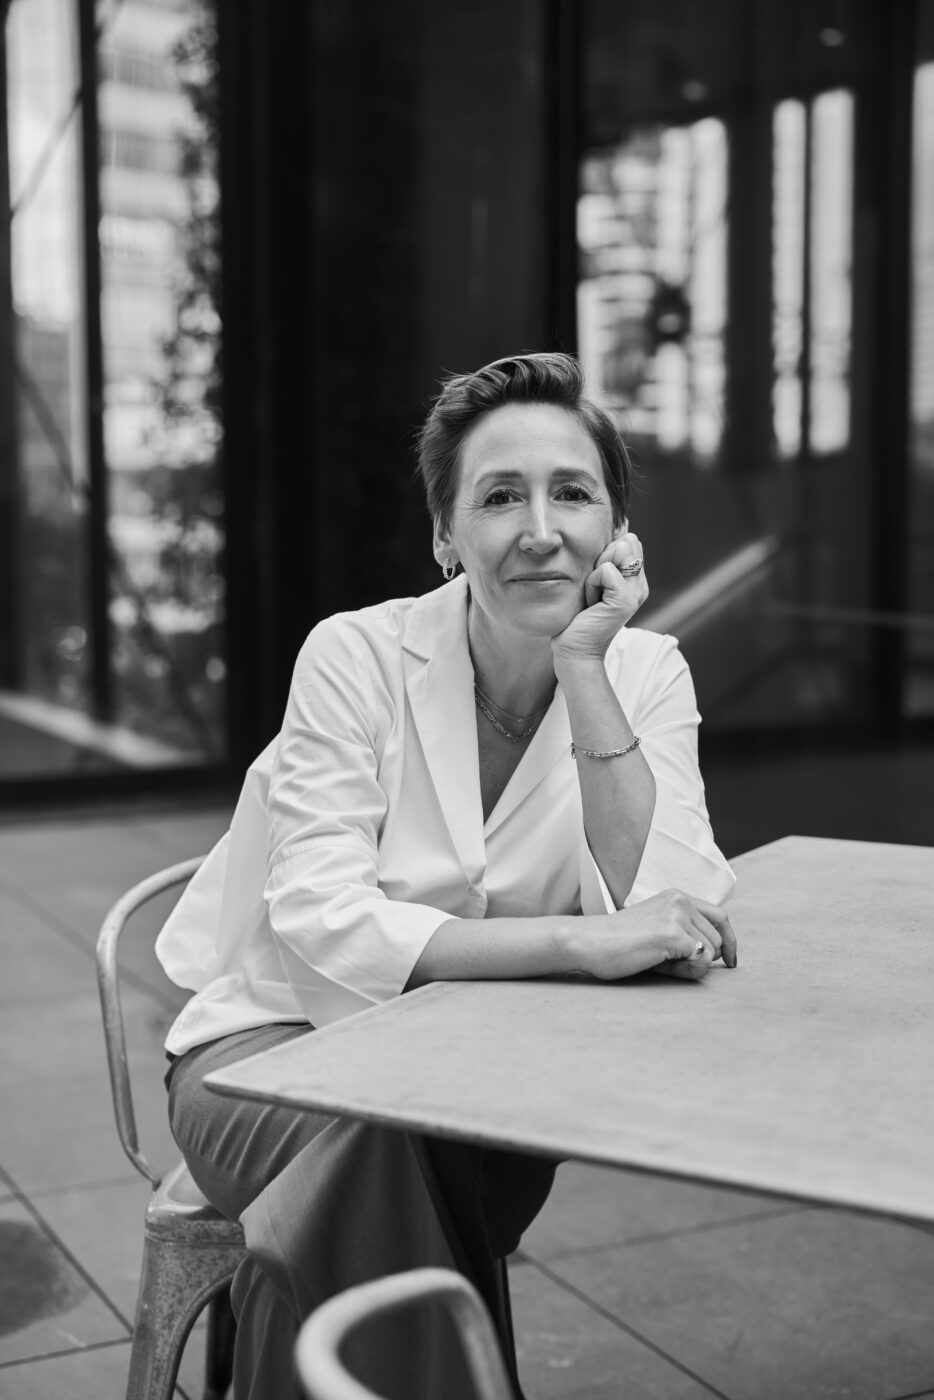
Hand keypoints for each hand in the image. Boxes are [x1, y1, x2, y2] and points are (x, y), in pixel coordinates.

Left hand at [551, 532, 648, 660]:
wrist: (576, 648)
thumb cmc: (579, 615)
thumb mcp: (593, 580)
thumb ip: (607, 559)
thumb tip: (623, 535)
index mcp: (636, 579)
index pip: (628, 542)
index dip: (606, 555)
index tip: (597, 582)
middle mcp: (640, 585)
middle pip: (622, 545)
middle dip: (600, 562)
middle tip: (593, 591)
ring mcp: (636, 593)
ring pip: (613, 556)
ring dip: (594, 575)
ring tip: (592, 597)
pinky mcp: (625, 600)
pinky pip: (606, 570)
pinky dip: (592, 583)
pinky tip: (591, 602)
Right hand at [577, 890, 737, 982]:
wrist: (587, 942)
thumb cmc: (618, 944)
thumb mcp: (657, 932)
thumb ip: (686, 937)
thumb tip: (718, 957)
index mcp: (676, 897)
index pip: (719, 916)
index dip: (730, 940)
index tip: (730, 960)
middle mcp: (680, 901)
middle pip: (719, 937)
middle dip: (703, 959)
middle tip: (675, 968)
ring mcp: (676, 916)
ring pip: (712, 950)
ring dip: (694, 966)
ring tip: (662, 964)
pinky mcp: (672, 934)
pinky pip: (701, 960)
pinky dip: (689, 971)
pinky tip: (662, 966)